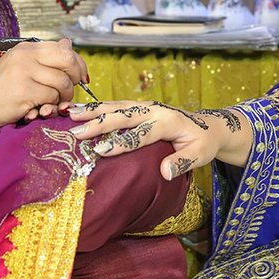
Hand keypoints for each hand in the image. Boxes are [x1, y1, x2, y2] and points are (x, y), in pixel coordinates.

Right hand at [0, 38, 88, 127]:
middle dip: (76, 77)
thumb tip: (68, 43)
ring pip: (63, 83)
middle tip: (72, 89)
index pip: (64, 49)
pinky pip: (52, 97)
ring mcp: (24, 73)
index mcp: (27, 48)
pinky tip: (41, 108)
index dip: (78, 63)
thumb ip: (45, 56)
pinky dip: (51, 105)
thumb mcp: (21, 64)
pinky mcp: (24, 92)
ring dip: (64, 97)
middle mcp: (26, 56)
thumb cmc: (0, 88)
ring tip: (53, 102)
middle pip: (68, 61)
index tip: (81, 77)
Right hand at [68, 101, 253, 179]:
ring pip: (116, 106)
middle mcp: (154, 109)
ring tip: (70, 115)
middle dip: (99, 123)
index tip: (100, 151)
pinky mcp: (139, 107)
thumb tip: (164, 172)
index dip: (121, 142)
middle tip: (76, 133)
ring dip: (93, 111)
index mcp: (168, 121)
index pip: (142, 133)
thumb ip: (183, 162)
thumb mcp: (201, 155)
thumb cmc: (203, 143)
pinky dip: (97, 107)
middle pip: (123, 115)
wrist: (208, 125)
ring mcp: (145, 106)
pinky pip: (116, 106)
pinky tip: (79, 110)